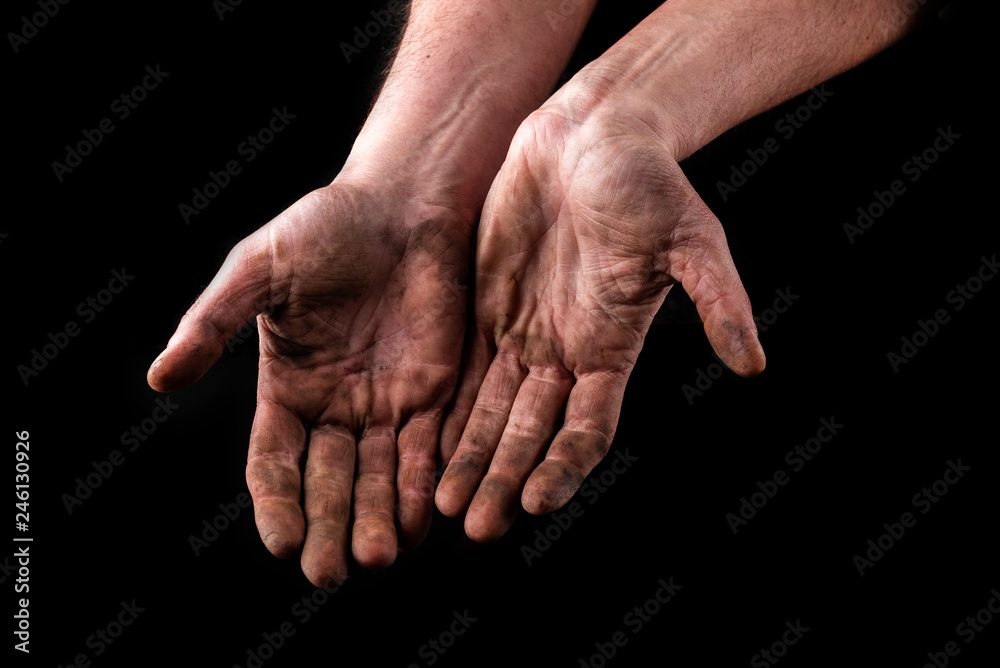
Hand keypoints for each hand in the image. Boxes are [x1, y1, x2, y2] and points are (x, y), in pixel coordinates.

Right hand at [148, 180, 469, 585]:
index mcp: (287, 388)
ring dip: (378, 521)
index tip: (281, 543)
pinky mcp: (433, 393)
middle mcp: (335, 408)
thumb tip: (158, 379)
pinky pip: (427, 450)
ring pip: (379, 479)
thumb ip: (212, 324)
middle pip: (329, 483)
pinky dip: (423, 487)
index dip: (277, 503)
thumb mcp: (257, 271)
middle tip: (329, 573)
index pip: (275, 462)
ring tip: (378, 560)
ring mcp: (385, 405)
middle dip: (328, 529)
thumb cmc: (322, 228)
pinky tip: (423, 522)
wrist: (400, 203)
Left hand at [434, 97, 765, 541]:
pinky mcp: (488, 307)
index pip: (586, 427)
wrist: (595, 135)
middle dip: (504, 480)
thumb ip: (717, 301)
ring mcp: (524, 332)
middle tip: (475, 528)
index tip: (535, 503)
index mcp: (611, 347)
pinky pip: (462, 369)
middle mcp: (565, 352)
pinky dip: (447, 409)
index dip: (563, 466)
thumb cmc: (649, 181)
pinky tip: (424, 444)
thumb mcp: (691, 239)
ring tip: (444, 506)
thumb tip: (755, 364)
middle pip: (530, 433)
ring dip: (471, 458)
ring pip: (492, 411)